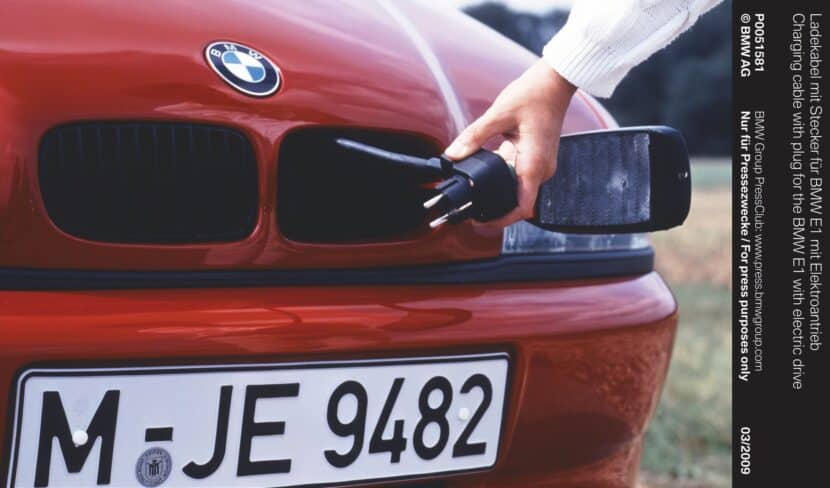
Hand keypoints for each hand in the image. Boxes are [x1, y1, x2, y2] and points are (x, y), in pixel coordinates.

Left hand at [444, 59, 575, 226]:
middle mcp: (541, 170)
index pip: (521, 208)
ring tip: (473, 185)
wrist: (555, 82)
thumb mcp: (498, 114)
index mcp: (535, 165)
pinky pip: (517, 174)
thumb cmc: (534, 94)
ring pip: (515, 187)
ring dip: (495, 187)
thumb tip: (453, 154)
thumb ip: (473, 136)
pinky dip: (500, 174)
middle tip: (467, 204)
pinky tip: (485, 163)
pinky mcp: (535, 157)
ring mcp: (540, 165)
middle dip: (493, 205)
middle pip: (516, 201)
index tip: (480, 221)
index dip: (501, 220)